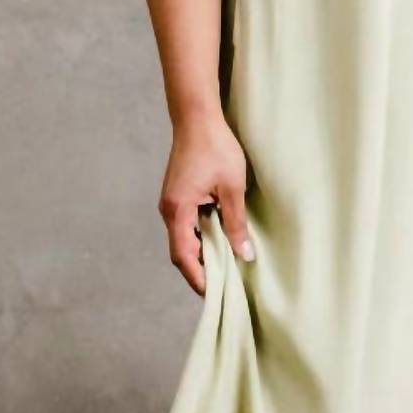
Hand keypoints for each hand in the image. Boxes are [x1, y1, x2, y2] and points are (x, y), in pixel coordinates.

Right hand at [159, 111, 253, 295]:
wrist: (197, 118)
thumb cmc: (215, 148)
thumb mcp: (232, 188)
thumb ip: (236, 223)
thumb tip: (244, 255)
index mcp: (178, 210)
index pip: (184, 256)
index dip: (198, 278)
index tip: (215, 294)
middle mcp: (169, 210)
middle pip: (181, 252)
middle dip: (200, 271)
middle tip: (224, 286)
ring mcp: (171, 203)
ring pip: (184, 240)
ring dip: (201, 254)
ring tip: (225, 268)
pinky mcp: (177, 197)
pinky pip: (186, 227)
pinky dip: (200, 239)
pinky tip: (219, 241)